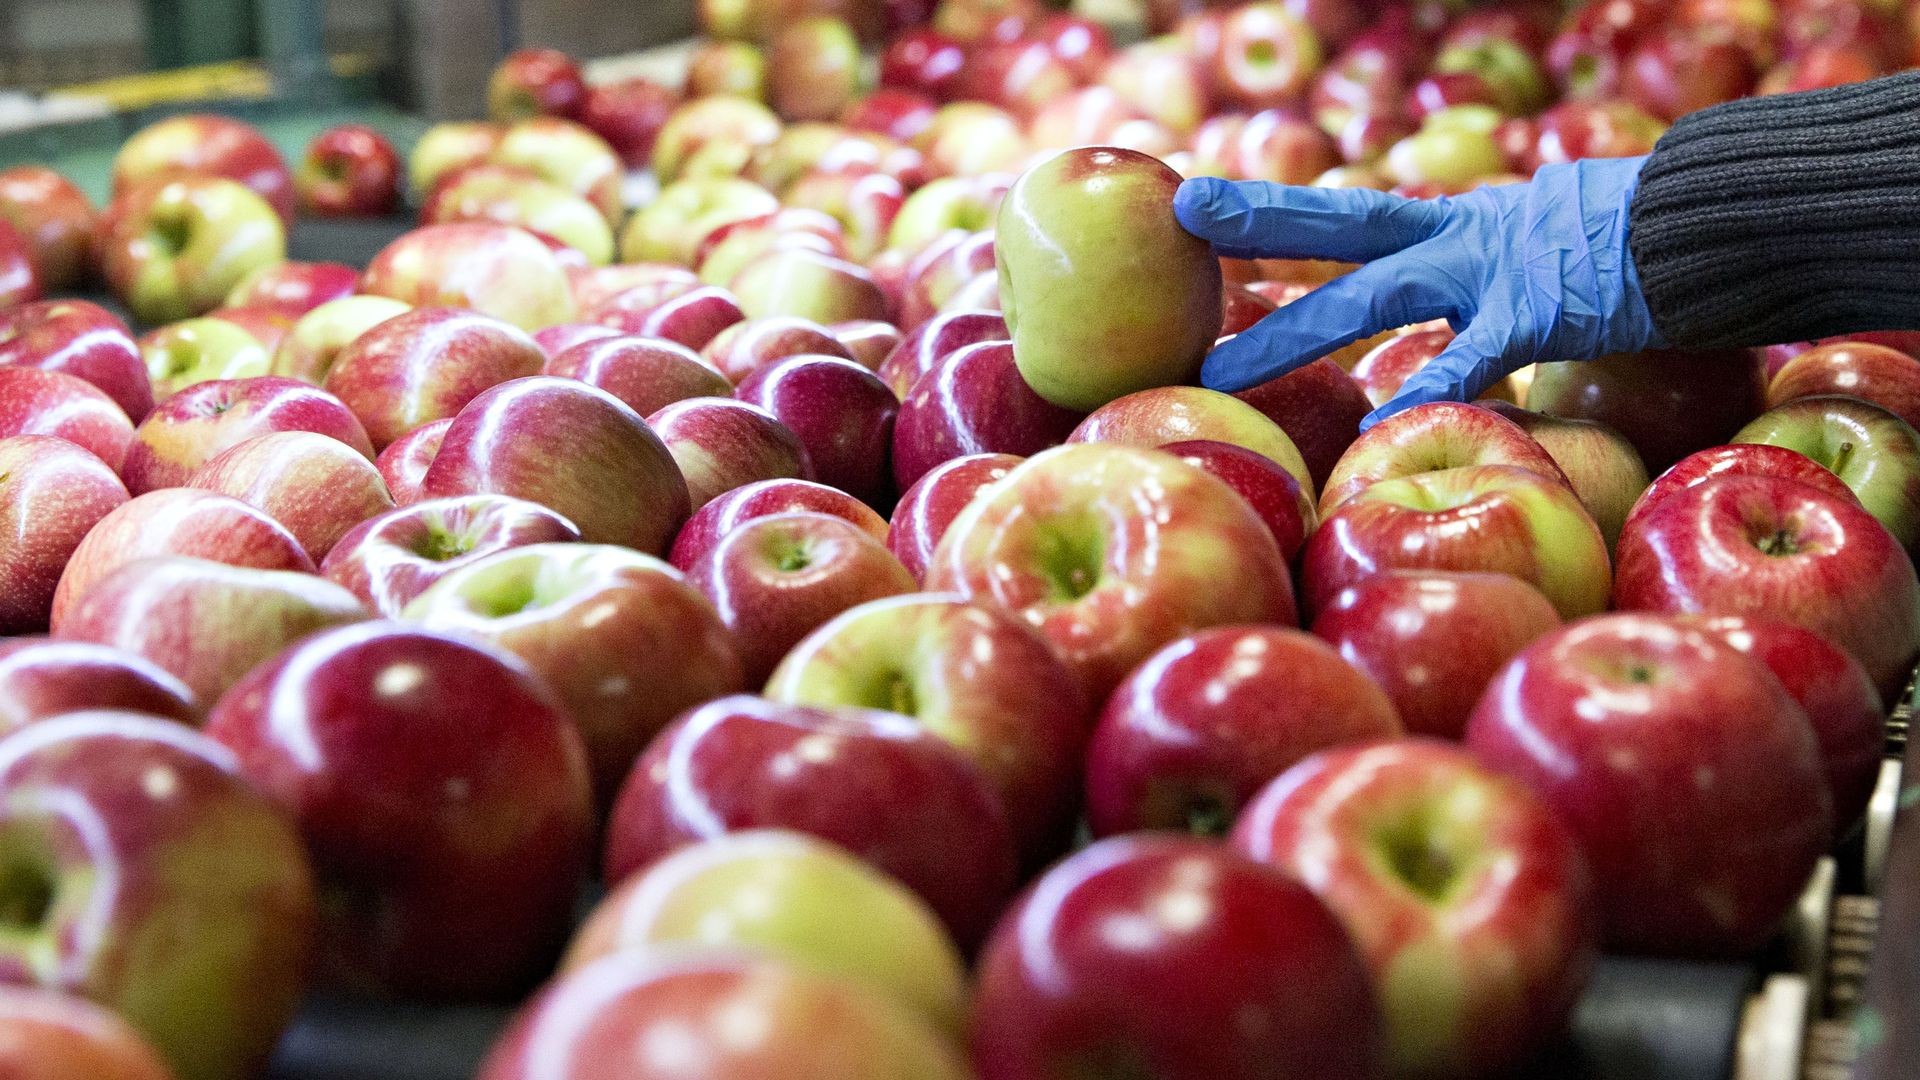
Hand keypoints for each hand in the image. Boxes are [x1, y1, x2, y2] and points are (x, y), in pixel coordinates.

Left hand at [1174, 156, 1667, 427]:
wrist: (1721, 220)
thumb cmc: (1643, 245)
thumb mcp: (1551, 246)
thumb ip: (1497, 279)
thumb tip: (1473, 314)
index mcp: (1461, 223)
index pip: (1354, 219)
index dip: (1282, 210)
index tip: (1208, 206)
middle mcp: (1462, 234)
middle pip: (1341, 226)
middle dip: (1259, 221)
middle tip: (1184, 214)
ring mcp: (1495, 268)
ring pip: (1374, 294)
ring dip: (1294, 331)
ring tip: (1222, 371)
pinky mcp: (1540, 310)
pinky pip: (1472, 359)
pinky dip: (1425, 392)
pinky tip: (1376, 428)